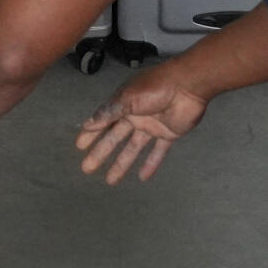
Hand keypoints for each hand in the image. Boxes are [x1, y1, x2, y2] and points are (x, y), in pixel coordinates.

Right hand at [75, 68, 210, 183]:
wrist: (188, 86)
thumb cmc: (156, 88)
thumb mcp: (128, 98)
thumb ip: (109, 113)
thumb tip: (88, 124)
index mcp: (124, 104)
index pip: (104, 121)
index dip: (92, 134)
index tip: (80, 147)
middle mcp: (135, 116)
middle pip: (115, 138)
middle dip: (101, 152)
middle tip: (87, 168)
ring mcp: (151, 126)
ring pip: (133, 148)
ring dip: (122, 163)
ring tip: (110, 181)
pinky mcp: (168, 134)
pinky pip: (158, 152)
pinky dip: (151, 164)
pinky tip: (142, 177)